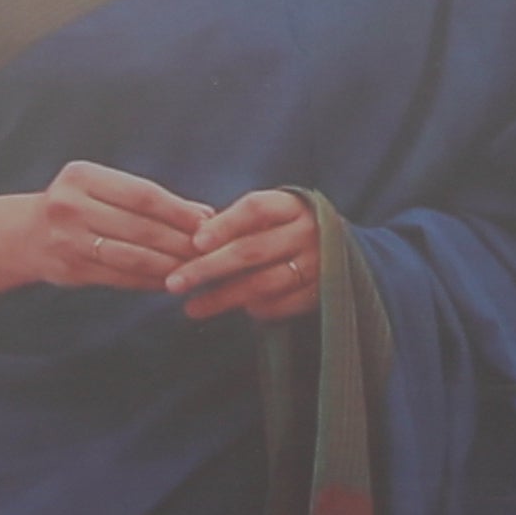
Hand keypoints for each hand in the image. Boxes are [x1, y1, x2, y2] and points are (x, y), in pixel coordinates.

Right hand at [13, 158, 212, 295]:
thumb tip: (205, 216)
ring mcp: (67, 241)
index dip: (178, 210)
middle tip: (208, 251)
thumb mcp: (102, 188)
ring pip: (131, 257)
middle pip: (139, 227)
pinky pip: (119, 278)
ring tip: (193, 268)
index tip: (206, 222)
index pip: (142, 195)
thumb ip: (148, 199)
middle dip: (179, 241)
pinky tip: (167, 281)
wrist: (23, 234)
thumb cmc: (76, 205)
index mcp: (82, 177)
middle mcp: (70, 207)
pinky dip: (147, 281)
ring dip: (167, 265)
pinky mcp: (70, 270)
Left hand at [167, 188, 327, 326]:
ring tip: (191, 308)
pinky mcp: (323, 291)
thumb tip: (191, 241)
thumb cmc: (286, 230)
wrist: (341, 249)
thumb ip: (236, 224)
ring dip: (223, 297)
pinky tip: (238, 310)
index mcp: (292, 205)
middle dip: (208, 268)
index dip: (224, 224)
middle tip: (175, 282)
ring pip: (262, 283)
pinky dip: (256, 309)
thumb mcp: (270, 216)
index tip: (195, 241)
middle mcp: (309, 231)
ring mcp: (319, 262)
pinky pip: (281, 304)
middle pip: (251, 250)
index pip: (255, 209)